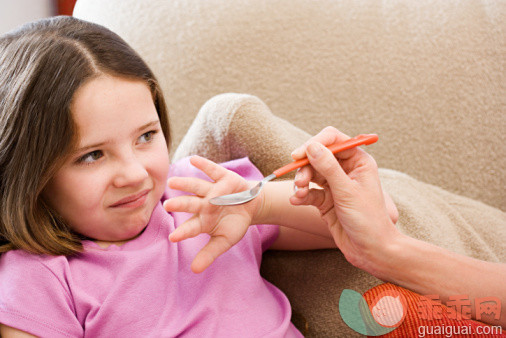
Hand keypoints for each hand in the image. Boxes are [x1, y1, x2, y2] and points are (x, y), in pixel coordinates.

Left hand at [163, 156, 262, 273]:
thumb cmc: (234, 223)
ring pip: (197, 186)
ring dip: (185, 183)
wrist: (251, 206)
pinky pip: (212, 170)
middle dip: (180, 204)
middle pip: (190, 204)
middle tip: (167, 206)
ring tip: (172, 181)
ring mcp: (213, 191)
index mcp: (203, 221)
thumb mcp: (225, 241)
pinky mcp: (223, 178)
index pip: (190, 227)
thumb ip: (209, 254)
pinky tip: (193, 160)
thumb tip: (194, 271)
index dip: (183, 232)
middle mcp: (204, 204)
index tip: (173, 238)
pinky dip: (204, 165)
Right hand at [289, 127, 399, 274]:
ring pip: (311, 174)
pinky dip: (301, 195)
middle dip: (305, 167)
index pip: (333, 139)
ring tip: (298, 193)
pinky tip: (296, 201)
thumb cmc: (367, 219)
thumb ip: (328, 167)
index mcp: (358, 161)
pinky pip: (309, 192)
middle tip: (299, 181)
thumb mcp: (347, 191)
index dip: (315, 143)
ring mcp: (335, 185)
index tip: (298, 154)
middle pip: (318, 156)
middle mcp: (346, 170)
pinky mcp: (326, 200)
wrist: (370, 250)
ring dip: (301, 182)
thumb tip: (311, 146)